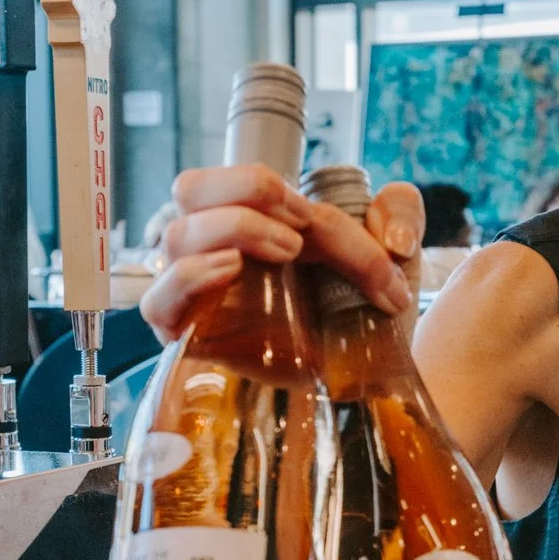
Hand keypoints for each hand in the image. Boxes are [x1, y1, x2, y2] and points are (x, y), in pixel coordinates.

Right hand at [140, 163, 423, 342]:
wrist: (367, 376)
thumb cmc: (365, 310)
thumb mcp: (395, 253)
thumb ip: (401, 209)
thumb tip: (389, 233)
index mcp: (253, 217)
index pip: (246, 183)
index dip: (277, 190)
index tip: (325, 226)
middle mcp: (217, 247)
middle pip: (191, 188)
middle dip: (245, 192)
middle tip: (298, 227)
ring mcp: (199, 290)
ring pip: (178, 235)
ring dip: (235, 230)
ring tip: (285, 255)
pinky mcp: (189, 335)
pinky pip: (157, 300)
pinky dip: (189, 275)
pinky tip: (231, 271)